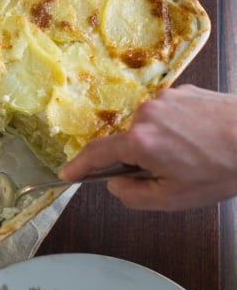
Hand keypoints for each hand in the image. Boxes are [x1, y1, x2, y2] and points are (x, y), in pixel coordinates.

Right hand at [58, 85, 236, 210]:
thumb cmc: (221, 169)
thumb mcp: (174, 198)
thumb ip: (134, 195)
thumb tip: (116, 185)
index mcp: (140, 141)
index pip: (97, 153)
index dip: (80, 166)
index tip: (68, 173)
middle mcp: (146, 113)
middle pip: (127, 141)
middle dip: (139, 160)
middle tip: (168, 176)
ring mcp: (166, 98)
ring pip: (149, 128)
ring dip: (160, 144)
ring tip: (193, 157)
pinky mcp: (183, 90)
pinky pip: (167, 115)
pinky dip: (175, 130)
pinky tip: (199, 141)